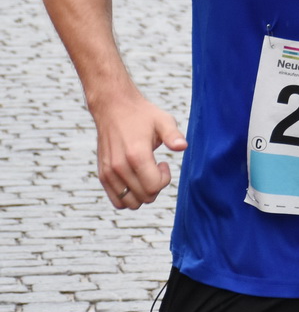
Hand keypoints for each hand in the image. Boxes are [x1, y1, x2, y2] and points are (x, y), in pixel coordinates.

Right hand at [90, 89, 185, 209]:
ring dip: (142, 194)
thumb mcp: (163, 120)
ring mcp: (108, 172)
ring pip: (129, 203)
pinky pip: (116, 201)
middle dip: (156, 187)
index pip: (153, 187)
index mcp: (136, 155)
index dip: (165, 180)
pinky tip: (134, 179)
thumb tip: (182, 147)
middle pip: (144, 198)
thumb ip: (173, 135)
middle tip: (155, 168)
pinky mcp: (102, 175)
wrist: (113, 108)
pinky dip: (128, 197)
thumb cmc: (142, 115)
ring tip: (144, 175)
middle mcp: (119, 167)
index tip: (164, 164)